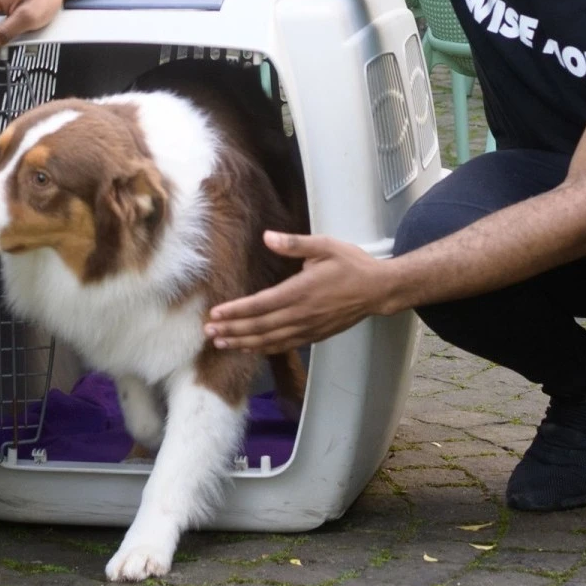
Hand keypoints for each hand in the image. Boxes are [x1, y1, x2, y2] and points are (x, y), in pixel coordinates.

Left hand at [204, 233, 397, 353]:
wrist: (377, 290)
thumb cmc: (351, 265)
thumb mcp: (325, 246)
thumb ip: (294, 244)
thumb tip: (267, 237)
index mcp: (300, 291)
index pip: (260, 305)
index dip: (236, 311)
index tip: (215, 314)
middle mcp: (301, 314)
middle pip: (260, 327)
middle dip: (232, 330)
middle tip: (208, 333)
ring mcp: (308, 328)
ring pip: (270, 340)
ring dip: (243, 342)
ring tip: (221, 343)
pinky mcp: (315, 335)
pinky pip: (284, 345)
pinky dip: (264, 348)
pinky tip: (249, 348)